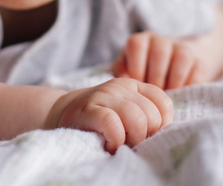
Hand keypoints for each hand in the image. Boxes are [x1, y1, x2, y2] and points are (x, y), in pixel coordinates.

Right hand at [45, 78, 172, 153]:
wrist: (63, 111)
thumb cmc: (102, 117)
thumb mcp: (126, 110)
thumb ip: (145, 114)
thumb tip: (166, 134)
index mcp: (134, 85)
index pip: (163, 102)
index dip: (161, 124)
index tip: (147, 134)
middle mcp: (121, 86)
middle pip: (151, 115)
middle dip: (145, 135)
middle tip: (131, 142)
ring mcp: (104, 95)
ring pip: (136, 118)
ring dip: (132, 139)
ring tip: (122, 144)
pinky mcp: (89, 109)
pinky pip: (112, 123)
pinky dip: (116, 139)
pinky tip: (110, 144)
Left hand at [111, 31, 207, 89]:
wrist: (175, 66)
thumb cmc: (144, 71)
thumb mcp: (128, 68)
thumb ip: (120, 71)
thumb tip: (122, 81)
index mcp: (141, 40)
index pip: (136, 45)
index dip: (136, 67)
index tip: (137, 85)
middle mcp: (161, 40)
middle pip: (159, 55)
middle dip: (155, 80)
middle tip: (152, 96)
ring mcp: (182, 48)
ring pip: (180, 61)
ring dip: (173, 83)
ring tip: (166, 95)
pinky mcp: (199, 61)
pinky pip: (196, 73)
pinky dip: (188, 87)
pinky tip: (180, 93)